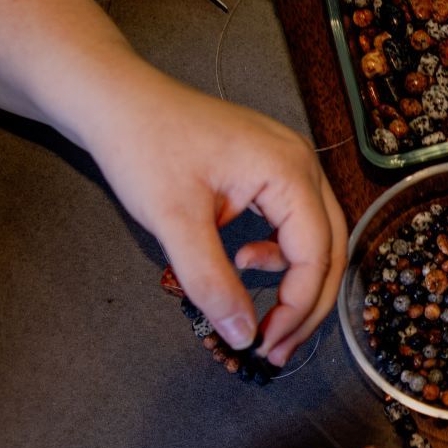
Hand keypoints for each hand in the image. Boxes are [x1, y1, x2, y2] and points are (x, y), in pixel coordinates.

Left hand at [82, 63, 346, 365]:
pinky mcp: (271, 169)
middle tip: (277, 348)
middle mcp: (302, 164)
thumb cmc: (144, 146)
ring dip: (296, 283)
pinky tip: (245, 260)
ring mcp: (290, 163)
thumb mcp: (175, 222)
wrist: (116, 100)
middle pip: (330, 249)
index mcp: (288, 171)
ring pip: (317, 239)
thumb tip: (243, 337)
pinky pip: (295, 223)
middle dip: (306, 305)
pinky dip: (279, 255)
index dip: (298, 308)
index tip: (266, 345)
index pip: (316, 255)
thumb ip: (211, 282)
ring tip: (262, 315)